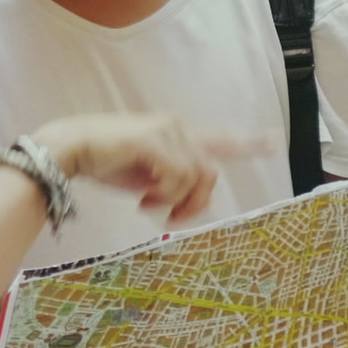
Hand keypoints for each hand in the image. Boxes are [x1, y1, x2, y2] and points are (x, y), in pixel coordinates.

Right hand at [31, 114, 268, 222]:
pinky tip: (143, 201)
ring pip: (196, 177)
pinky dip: (163, 196)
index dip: (249, 142)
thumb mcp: (147, 179)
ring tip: (148, 207)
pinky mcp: (153, 140)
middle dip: (195, 203)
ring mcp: (167, 131)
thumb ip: (172, 185)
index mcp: (177, 135)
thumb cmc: (104, 162)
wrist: (71, 147)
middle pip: (210, 173)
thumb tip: (191, 205)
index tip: (275, 143)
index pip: (220, 138)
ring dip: (175, 201)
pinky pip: (176, 177)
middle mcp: (177, 128)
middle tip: (171, 220)